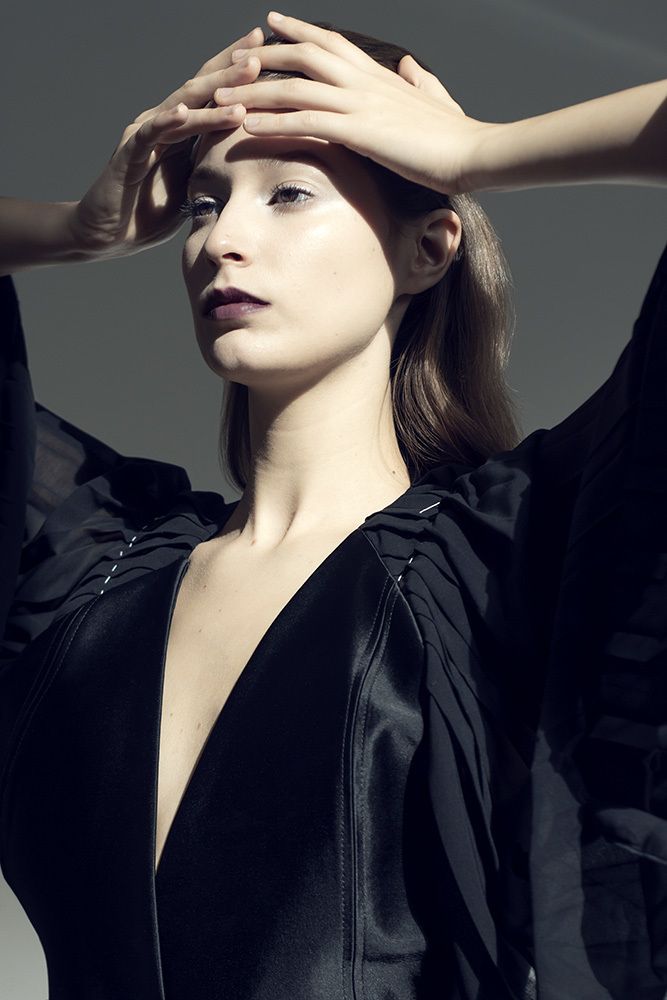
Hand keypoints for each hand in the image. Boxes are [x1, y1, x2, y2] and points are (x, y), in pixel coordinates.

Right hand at [68, 25, 266, 258]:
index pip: (212, 92)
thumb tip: (254, 164)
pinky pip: (151, 133)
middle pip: (201, 87)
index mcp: (181, 128)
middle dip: (232, 68)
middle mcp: (163, 122)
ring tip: (243, 76)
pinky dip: (167, 121)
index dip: (237, 71)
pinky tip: (184, 112)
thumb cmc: (150, 210)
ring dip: (215, 91)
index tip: (268, 53)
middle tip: (261, 51)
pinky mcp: (129, 152)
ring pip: (183, 105)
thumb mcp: (193, 185)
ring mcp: (145, 133)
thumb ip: (214, 165)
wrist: (110, 232)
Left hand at [212, 11, 494, 195]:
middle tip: (231, 58)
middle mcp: (363, 81)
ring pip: (294, 88)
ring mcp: (359, 103)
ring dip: (253, 93)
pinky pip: (305, 122)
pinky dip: (273, 122)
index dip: (299, 31)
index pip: (331, 42)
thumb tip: (412, 67)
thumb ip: (420, 82)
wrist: (473, 151)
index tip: (272, 24)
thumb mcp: (436, 99)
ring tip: (221, 98)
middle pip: (302, 55)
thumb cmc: (456, 134)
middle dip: (263, 56)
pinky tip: (247, 126)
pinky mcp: (359, 132)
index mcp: (379, 74)